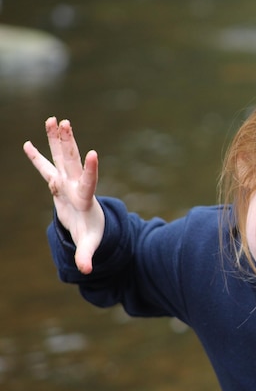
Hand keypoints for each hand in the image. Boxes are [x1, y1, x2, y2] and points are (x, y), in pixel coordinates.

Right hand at [23, 117, 103, 273]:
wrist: (91, 224)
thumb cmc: (92, 233)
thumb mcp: (90, 244)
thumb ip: (88, 256)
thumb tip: (87, 272)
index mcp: (85, 199)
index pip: (89, 182)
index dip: (91, 169)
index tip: (94, 153)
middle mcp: (75, 185)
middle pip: (71, 160)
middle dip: (67, 142)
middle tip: (64, 121)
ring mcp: (66, 182)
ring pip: (60, 157)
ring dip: (56, 139)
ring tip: (53, 118)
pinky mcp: (56, 184)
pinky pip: (45, 167)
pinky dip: (37, 157)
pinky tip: (26, 143)